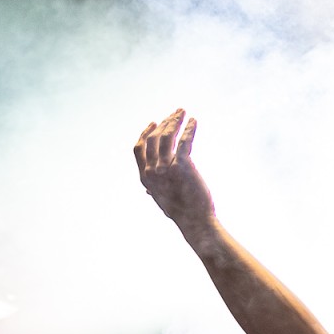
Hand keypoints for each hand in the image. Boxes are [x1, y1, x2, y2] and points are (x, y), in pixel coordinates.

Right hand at [134, 108, 214, 229]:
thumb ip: (153, 190)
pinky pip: (185, 141)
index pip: (138, 148)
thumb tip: (148, 190)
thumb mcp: (161, 200)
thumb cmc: (181, 212)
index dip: (145, 133)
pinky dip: (189, 128)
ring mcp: (166, 167)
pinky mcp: (182, 165)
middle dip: (163, 123)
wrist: (195, 221)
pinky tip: (194, 121)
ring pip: (167, 136)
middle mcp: (152, 171)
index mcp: (145, 177)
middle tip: (175, 113)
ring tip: (183, 112)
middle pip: (153, 138)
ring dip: (174, 121)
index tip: (154, 122)